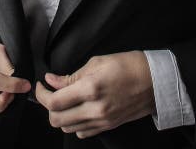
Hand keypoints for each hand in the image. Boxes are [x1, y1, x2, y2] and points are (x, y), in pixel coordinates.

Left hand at [35, 51, 154, 138]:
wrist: (155, 81)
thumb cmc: (128, 65)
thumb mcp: (98, 61)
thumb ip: (72, 75)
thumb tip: (52, 80)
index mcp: (91, 88)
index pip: (55, 101)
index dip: (41, 94)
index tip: (41, 85)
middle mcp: (95, 109)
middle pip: (57, 120)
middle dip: (47, 107)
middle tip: (49, 93)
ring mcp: (102, 121)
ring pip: (67, 128)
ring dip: (60, 115)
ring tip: (63, 100)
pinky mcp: (107, 127)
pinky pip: (82, 133)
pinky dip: (74, 124)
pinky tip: (78, 110)